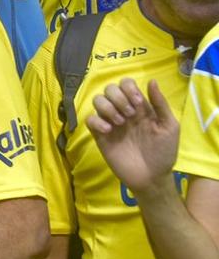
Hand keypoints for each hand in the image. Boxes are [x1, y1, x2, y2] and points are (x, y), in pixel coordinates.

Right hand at [89, 77, 181, 200]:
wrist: (151, 177)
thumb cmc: (163, 152)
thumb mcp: (169, 127)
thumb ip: (160, 104)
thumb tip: (152, 81)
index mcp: (140, 107)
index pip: (126, 84)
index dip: (129, 89)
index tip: (138, 104)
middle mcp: (123, 111)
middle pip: (109, 89)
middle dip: (118, 98)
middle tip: (129, 115)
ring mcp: (110, 122)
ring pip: (97, 100)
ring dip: (107, 107)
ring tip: (119, 123)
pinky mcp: (99, 135)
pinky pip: (89, 119)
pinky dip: (97, 121)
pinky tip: (108, 131)